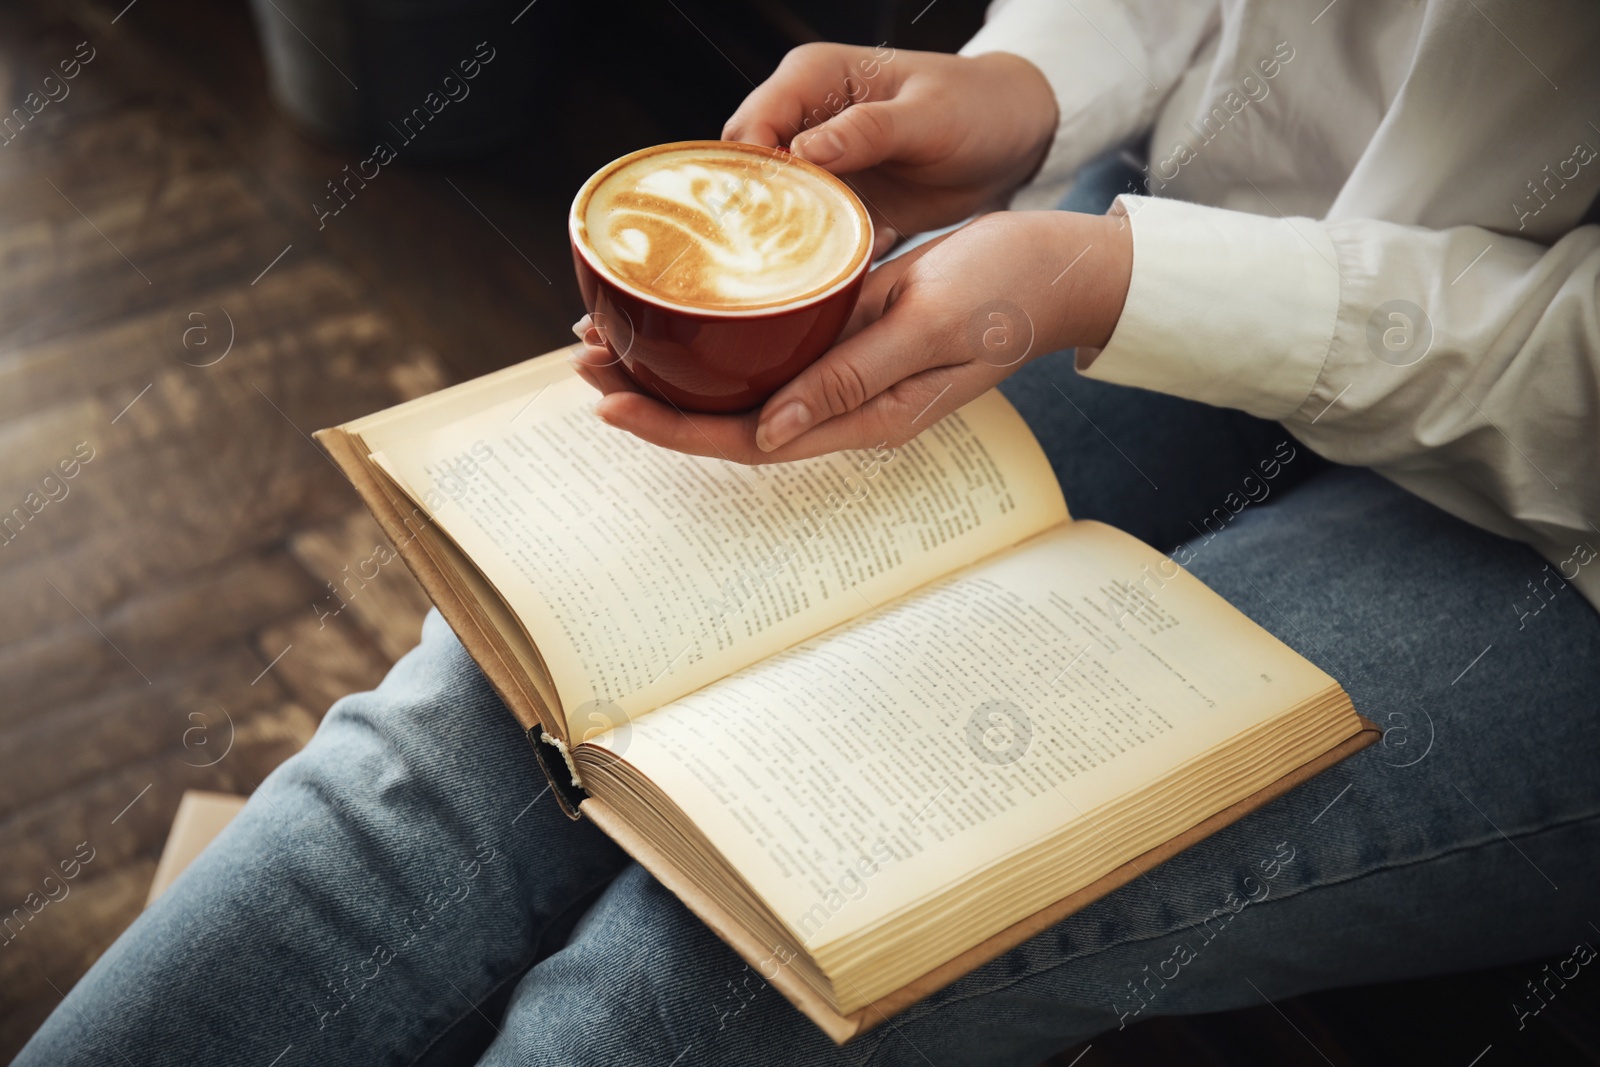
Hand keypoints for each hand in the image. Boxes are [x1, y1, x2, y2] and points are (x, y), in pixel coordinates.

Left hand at [570, 209, 1133, 462]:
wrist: (1056, 265)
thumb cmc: (1005, 294)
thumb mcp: (928, 328)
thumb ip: (851, 378)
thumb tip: (770, 430)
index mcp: (864, 419)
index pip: (749, 440)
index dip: (675, 429)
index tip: (612, 406)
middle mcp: (843, 404)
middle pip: (730, 417)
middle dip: (653, 399)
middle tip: (583, 362)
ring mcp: (843, 369)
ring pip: (741, 382)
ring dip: (674, 366)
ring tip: (606, 338)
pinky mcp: (845, 330)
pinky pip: (767, 342)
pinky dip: (715, 331)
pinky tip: (679, 311)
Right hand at [723, 43, 1058, 255]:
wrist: (1012, 139)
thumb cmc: (976, 107)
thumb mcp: (928, 117)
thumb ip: (867, 131)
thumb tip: (802, 150)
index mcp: (813, 79)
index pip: (751, 124)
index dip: (748, 170)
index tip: (767, 214)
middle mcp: (803, 121)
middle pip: (747, 172)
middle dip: (757, 214)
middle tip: (784, 254)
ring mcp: (817, 167)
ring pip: (771, 210)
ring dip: (786, 242)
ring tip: (815, 267)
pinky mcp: (836, 205)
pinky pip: (808, 236)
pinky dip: (821, 255)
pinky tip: (851, 264)